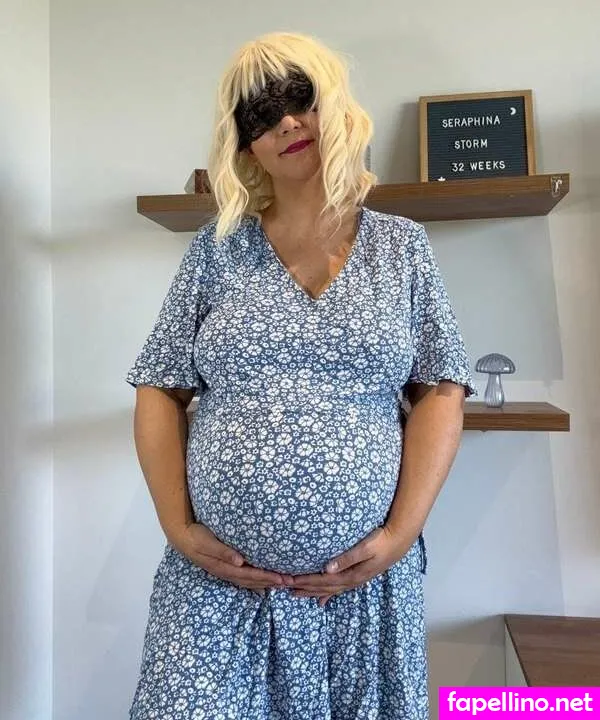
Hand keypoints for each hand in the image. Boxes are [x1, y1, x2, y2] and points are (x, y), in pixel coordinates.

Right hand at [167, 522, 291, 595]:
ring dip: (266, 583)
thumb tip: (240, 561)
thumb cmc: (197, 536)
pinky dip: (256, 580)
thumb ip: (223, 552)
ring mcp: (225, 571)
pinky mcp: (225, 567)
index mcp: (224, 567)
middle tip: (290, 582)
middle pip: (253, 581)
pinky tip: (264, 581)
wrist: (182, 536)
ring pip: (249, 581)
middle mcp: (226, 572)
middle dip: (271, 582)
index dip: (267, 578)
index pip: (250, 575)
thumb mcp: (208, 542)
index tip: (282, 579)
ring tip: (282, 583)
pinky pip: (244, 577)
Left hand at [288, 525, 414, 606]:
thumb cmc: (381, 541)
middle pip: (323, 587)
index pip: (323, 580)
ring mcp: (355, 580)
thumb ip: (347, 558)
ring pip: (329, 590)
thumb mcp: (365, 547)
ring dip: (312, 592)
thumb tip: (327, 568)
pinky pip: (338, 589)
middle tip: (286, 588)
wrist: (398, 541)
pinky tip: (321, 600)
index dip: (305, 580)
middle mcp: (351, 581)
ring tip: (297, 594)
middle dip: (304, 588)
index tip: (289, 580)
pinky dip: (328, 594)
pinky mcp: (358, 576)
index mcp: (351, 574)